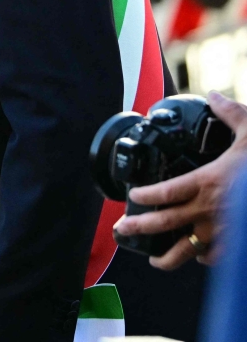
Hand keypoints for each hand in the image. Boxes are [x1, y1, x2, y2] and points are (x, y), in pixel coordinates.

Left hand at [113, 90, 246, 268]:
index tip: (132, 196)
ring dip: (167, 256)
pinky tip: (198, 256)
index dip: (145, 195)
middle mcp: (211, 209)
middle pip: (166, 222)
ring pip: (188, 249)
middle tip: (121, 230)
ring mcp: (225, 231)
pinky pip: (216, 256)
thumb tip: (214, 95)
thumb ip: (231, 114)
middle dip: (140, 227)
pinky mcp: (238, 245)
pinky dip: (204, 258)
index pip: (166, 191)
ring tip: (153, 259)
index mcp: (209, 182)